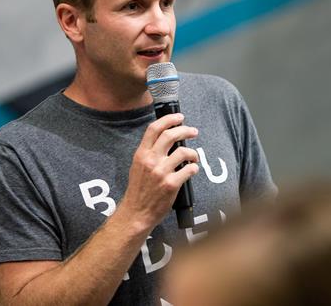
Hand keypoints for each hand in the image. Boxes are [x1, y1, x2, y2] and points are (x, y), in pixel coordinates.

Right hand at [119, 113, 199, 229]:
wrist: (136, 212)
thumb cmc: (139, 190)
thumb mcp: (138, 166)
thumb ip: (149, 152)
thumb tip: (167, 139)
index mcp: (141, 154)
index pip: (154, 128)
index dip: (168, 119)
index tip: (179, 117)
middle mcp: (151, 160)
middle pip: (171, 135)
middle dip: (185, 130)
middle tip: (193, 131)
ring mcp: (161, 172)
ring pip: (183, 152)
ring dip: (193, 152)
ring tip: (194, 157)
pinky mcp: (171, 184)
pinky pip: (189, 169)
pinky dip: (194, 168)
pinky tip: (192, 169)